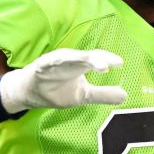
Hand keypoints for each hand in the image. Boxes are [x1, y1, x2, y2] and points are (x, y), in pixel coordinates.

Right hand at [0, 48, 128, 111]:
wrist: (28, 93)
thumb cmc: (56, 90)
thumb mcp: (83, 95)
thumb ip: (102, 94)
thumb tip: (125, 95)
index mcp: (80, 66)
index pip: (95, 61)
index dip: (107, 60)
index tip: (120, 63)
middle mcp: (69, 61)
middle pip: (84, 57)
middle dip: (96, 59)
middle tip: (108, 64)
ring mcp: (53, 63)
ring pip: (67, 58)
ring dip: (78, 58)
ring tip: (91, 63)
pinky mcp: (39, 67)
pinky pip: (46, 63)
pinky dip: (52, 61)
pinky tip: (58, 60)